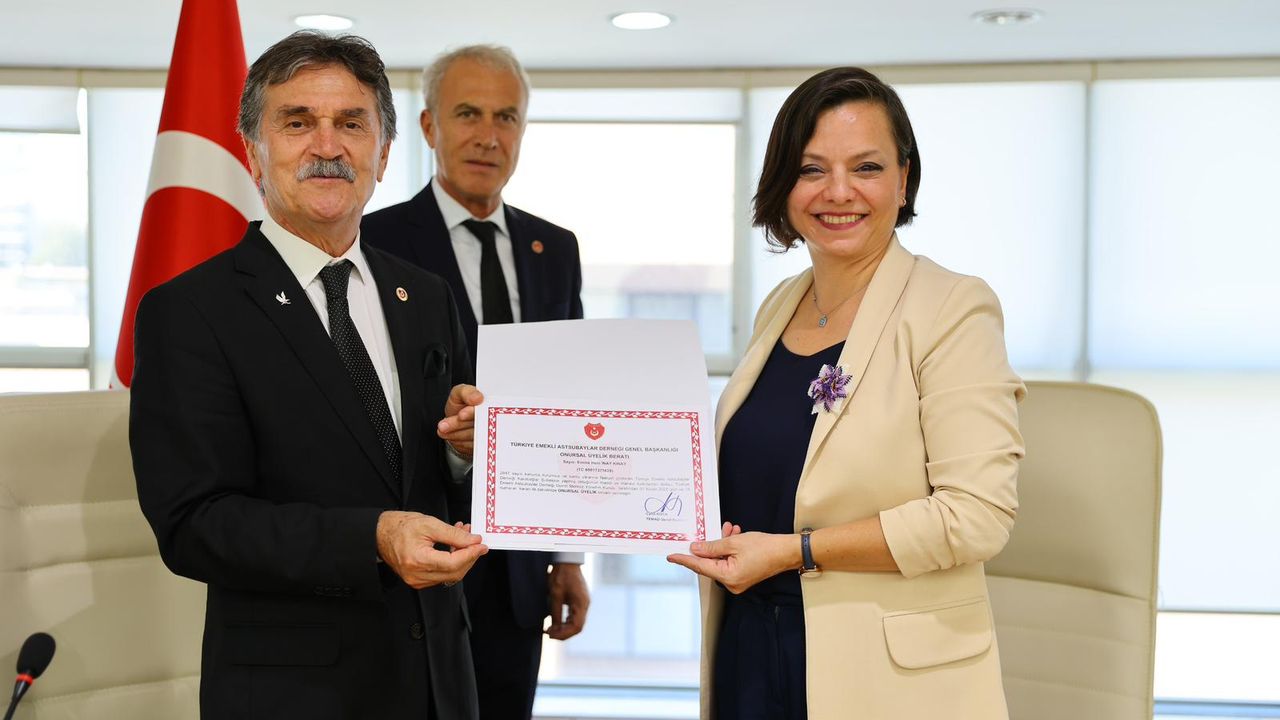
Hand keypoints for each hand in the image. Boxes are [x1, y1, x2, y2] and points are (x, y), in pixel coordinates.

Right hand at [376, 511, 486, 588]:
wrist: (380, 534)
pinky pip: (442, 575)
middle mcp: (417, 575)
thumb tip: (473, 541)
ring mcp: (417, 580)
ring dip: (462, 558)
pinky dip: (452, 562)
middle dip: (469, 556)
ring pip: (450, 575)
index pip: (453, 563)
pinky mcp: (418, 580)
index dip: (471, 554)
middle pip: (454, 572)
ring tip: (463, 538)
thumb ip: (454, 534)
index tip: (481, 545)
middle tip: (476, 541)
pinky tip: (454, 547)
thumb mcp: (429, 524)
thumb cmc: (399, 527)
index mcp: (418, 560)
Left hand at [438, 384, 483, 458]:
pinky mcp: (484, 445)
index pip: (486, 409)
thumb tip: (477, 397)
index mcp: (489, 403)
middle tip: (443, 426)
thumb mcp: (459, 393)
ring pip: (473, 436)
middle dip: (459, 425)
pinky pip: (472, 446)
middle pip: (478, 424)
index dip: (472, 413)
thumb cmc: (460, 406)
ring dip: (456, 434)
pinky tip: (452, 436)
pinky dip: (460, 442)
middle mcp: (492, 418)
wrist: (456, 422)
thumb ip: (466, 392)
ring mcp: (489, 433)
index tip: (461, 415)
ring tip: (443, 429)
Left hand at [546, 563, 589, 639]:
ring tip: (550, 630)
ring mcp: (583, 604)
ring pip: (576, 623)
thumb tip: (553, 629)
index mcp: (581, 604)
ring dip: (564, 629)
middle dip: (563, 633)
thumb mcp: (555, 595)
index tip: (551, 635)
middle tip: (548, 634)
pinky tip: (556, 624)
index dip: (564, 634)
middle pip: (577, 627)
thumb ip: (555, 613)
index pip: (576, 627)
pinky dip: (566, 623)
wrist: (567, 562)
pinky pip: (574, 617)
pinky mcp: (579, 602)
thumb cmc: (561, 576)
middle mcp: (585, 606)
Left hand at [666, 521, 796, 594]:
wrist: (787, 551)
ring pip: (720, 561)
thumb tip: (695, 549)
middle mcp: (732, 584)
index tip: (671, 556)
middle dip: (708, 547)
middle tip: (702, 534)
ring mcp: (738, 582)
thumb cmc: (766, 547)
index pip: (700, 567)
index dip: (685, 559)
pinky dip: (729, 550)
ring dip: (721, 545)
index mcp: (728, 577)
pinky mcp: (743, 577)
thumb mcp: (734, 542)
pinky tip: (733, 535)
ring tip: (728, 530)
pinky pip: (729, 562)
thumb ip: (712, 546)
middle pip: (710, 564)